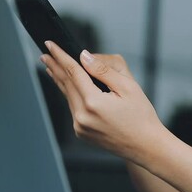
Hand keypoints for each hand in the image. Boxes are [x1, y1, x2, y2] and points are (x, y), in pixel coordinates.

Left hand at [40, 41, 164, 162]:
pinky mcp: (82, 133)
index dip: (60, 56)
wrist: (146, 146)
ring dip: (60, 81)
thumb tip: (85, 57)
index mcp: (93, 102)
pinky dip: (70, 95)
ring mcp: (80, 127)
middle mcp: (82, 116)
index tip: (50, 44)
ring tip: (51, 68)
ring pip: (68, 97)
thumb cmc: (141, 116)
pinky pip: (73, 109)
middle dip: (55, 67)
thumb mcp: (128, 87)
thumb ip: (103, 70)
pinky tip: (68, 88)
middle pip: (65, 84)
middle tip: (45, 54)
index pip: (72, 72)